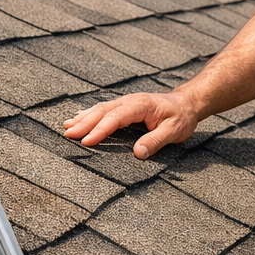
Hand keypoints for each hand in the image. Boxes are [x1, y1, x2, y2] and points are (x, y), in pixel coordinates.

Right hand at [62, 91, 199, 159]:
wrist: (187, 103)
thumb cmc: (181, 117)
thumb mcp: (174, 131)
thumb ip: (155, 141)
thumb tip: (137, 153)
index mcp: (140, 105)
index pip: (115, 118)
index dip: (100, 130)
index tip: (86, 141)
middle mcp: (130, 101)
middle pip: (103, 111)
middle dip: (84, 123)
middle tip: (67, 134)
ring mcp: (126, 102)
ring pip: (100, 109)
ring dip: (83, 117)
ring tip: (66, 126)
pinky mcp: (125, 106)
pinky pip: (104, 109)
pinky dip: (89, 113)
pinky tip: (78, 117)